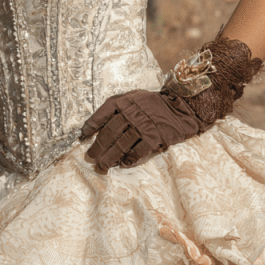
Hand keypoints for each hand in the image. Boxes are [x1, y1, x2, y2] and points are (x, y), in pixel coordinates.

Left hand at [79, 89, 203, 171]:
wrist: (182, 108)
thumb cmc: (154, 104)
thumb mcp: (135, 98)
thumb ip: (119, 108)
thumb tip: (99, 126)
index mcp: (125, 100)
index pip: (103, 112)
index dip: (91, 124)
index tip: (83, 135)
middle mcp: (132, 112)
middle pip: (109, 132)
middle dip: (98, 146)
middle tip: (91, 157)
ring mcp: (143, 125)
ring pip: (121, 144)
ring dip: (109, 157)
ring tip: (102, 166)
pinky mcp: (154, 137)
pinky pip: (137, 151)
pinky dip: (128, 159)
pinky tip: (122, 164)